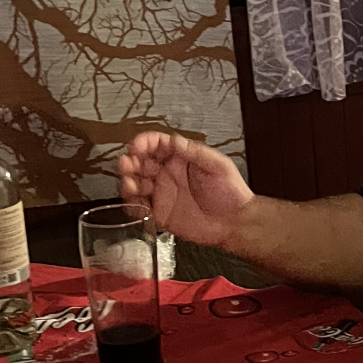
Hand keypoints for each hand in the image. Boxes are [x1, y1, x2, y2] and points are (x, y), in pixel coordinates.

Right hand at [117, 132, 253, 246]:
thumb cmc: (231, 192)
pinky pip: (139, 208)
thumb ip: (195, 152)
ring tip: (129, 183)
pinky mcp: (160, 213)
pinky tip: (133, 202)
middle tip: (127, 164)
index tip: (136, 146)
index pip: (156, 145)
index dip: (144, 143)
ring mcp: (162, 193)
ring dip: (128, 182)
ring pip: (136, 184)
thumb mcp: (217, 165)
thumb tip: (174, 141)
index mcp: (180, 158)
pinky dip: (131, 204)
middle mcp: (168, 174)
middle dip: (130, 161)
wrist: (235, 222)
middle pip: (140, 163)